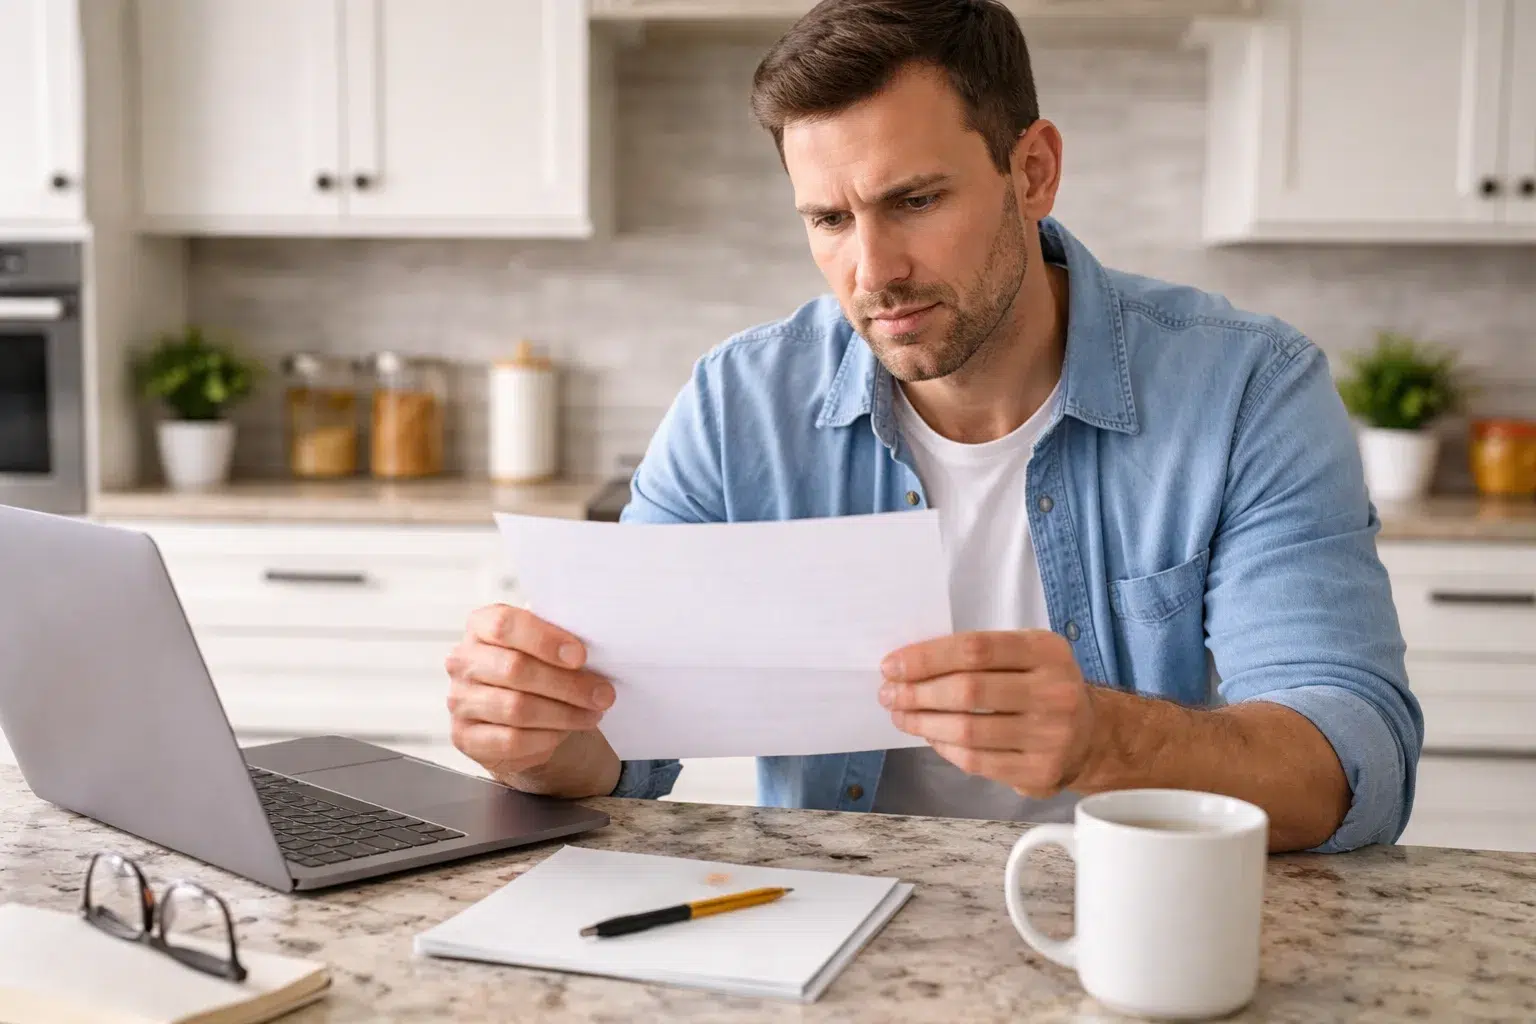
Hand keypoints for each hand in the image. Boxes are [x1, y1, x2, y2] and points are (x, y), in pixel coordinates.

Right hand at [445, 604, 615, 778]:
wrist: (516, 714)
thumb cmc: (536, 669)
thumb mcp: (545, 647)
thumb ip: (561, 642)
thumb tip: (599, 652)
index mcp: (481, 626)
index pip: (505, 625)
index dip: (545, 640)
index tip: (581, 655)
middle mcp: (463, 661)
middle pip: (515, 669)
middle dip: (567, 684)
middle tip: (603, 694)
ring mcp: (460, 701)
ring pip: (516, 708)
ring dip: (564, 714)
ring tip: (592, 714)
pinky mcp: (466, 737)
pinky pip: (511, 740)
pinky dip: (546, 738)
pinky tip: (564, 732)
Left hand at [878, 630, 1097, 798]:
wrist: (1090, 735)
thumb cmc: (1040, 686)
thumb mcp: (1025, 654)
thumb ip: (979, 654)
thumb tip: (909, 665)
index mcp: (1047, 651)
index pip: (975, 649)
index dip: (926, 657)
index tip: (892, 665)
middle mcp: (1055, 691)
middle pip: (968, 690)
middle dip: (917, 692)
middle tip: (889, 694)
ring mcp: (1050, 735)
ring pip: (968, 730)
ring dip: (923, 722)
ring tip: (901, 715)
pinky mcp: (1040, 771)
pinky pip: (976, 760)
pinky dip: (944, 747)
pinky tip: (930, 736)